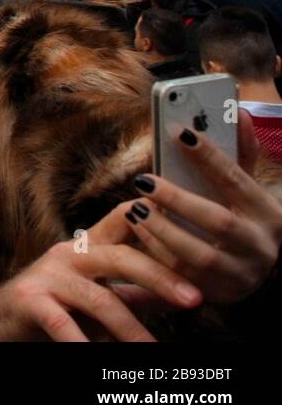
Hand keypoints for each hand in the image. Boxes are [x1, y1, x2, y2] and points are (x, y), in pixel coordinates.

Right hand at [0, 202, 202, 341]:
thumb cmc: (51, 310)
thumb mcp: (96, 298)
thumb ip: (135, 294)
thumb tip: (183, 293)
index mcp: (87, 247)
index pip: (125, 222)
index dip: (159, 226)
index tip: (197, 245)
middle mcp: (69, 254)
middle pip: (121, 256)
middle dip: (161, 277)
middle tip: (194, 299)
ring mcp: (48, 276)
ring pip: (100, 298)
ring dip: (132, 329)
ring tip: (153, 353)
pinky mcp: (31, 301)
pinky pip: (62, 323)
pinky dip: (82, 342)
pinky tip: (97, 357)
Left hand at [120, 117, 281, 305]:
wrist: (254, 273)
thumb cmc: (244, 219)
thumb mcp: (248, 189)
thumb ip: (240, 153)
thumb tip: (236, 111)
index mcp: (270, 214)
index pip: (237, 179)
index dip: (208, 155)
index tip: (178, 132)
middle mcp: (260, 246)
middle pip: (217, 221)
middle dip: (178, 199)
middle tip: (143, 180)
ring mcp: (241, 274)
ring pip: (198, 255)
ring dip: (162, 229)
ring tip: (135, 207)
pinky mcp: (218, 293)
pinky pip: (181, 274)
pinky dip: (156, 250)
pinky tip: (138, 228)